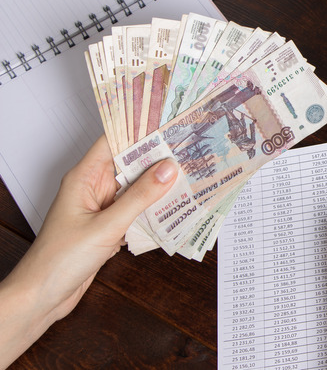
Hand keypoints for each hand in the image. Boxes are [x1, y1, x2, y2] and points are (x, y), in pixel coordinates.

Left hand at [0, 136, 177, 366]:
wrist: (43, 296)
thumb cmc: (61, 260)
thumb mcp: (107, 226)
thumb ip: (140, 198)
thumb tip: (167, 170)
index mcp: (84, 177)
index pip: (114, 141)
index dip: (140, 130)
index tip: (168, 124)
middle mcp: (93, 187)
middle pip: (129, 163)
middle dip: (157, 158)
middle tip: (189, 150)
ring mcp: (101, 207)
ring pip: (135, 187)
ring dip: (158, 185)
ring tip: (189, 175)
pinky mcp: (108, 226)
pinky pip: (136, 208)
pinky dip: (153, 207)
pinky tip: (174, 207)